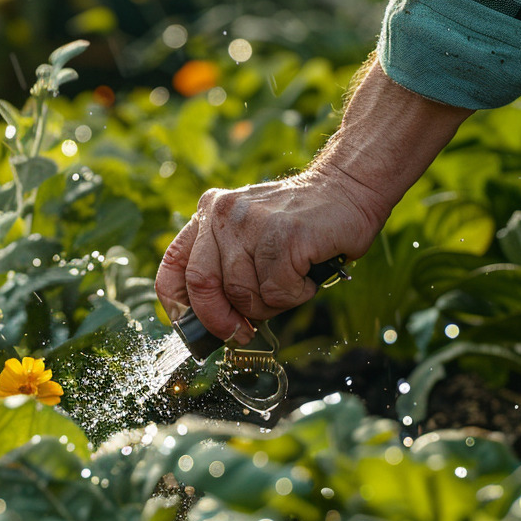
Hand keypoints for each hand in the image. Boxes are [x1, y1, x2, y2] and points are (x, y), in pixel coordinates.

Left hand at [155, 169, 387, 343]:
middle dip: (220, 320)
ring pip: (242, 294)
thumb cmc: (299, 226)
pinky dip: (296, 295)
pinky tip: (307, 274)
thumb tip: (214, 328)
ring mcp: (251, 222)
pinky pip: (277, 292)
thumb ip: (225, 272)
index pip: (172, 267)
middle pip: (200, 285)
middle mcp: (221, 214)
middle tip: (242, 331)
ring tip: (291, 281)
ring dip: (270, 305)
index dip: (179, 307)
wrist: (348, 189)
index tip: (195, 330)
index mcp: (207, 215)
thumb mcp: (249, 240)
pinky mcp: (283, 235)